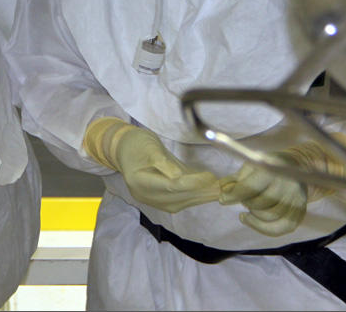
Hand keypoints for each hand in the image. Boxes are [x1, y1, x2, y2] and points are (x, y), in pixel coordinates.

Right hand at [83, 117, 219, 213]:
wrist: (122, 148)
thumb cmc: (135, 143)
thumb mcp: (149, 147)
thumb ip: (164, 163)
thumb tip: (182, 177)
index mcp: (139, 181)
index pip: (171, 185)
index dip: (192, 183)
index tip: (210, 177)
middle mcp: (144, 195)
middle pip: (177, 198)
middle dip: (201, 193)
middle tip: (223, 188)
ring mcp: (151, 200)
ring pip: (180, 202)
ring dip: (200, 197)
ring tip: (219, 190)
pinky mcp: (158, 200)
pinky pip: (178, 201)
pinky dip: (194, 197)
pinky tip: (207, 192)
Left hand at [219, 138, 345, 236]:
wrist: (295, 167)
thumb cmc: (267, 167)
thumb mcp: (250, 166)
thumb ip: (235, 179)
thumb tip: (223, 190)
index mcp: (273, 168)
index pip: (252, 186)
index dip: (235, 194)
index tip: (222, 199)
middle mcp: (288, 184)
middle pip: (259, 203)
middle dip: (245, 203)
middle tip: (242, 198)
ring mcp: (296, 199)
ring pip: (269, 217)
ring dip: (254, 215)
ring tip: (249, 207)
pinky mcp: (300, 211)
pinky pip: (280, 228)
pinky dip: (263, 228)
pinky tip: (251, 220)